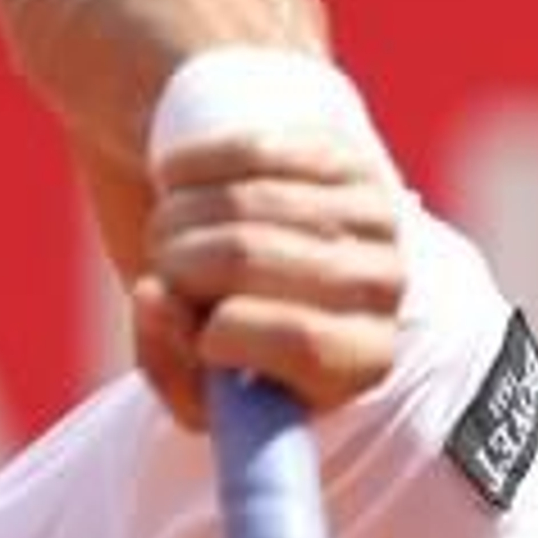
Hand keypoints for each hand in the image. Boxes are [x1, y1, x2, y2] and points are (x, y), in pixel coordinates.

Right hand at [133, 128, 405, 425]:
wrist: (278, 275)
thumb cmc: (239, 350)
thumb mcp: (204, 387)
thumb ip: (169, 362)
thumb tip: (154, 294)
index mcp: (365, 360)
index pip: (299, 340)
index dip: (222, 335)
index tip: (199, 338)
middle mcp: (383, 286)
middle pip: (248, 256)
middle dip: (177, 263)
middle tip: (161, 272)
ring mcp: (371, 215)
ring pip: (243, 200)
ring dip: (175, 215)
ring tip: (165, 237)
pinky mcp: (344, 158)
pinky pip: (249, 150)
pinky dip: (191, 167)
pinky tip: (172, 184)